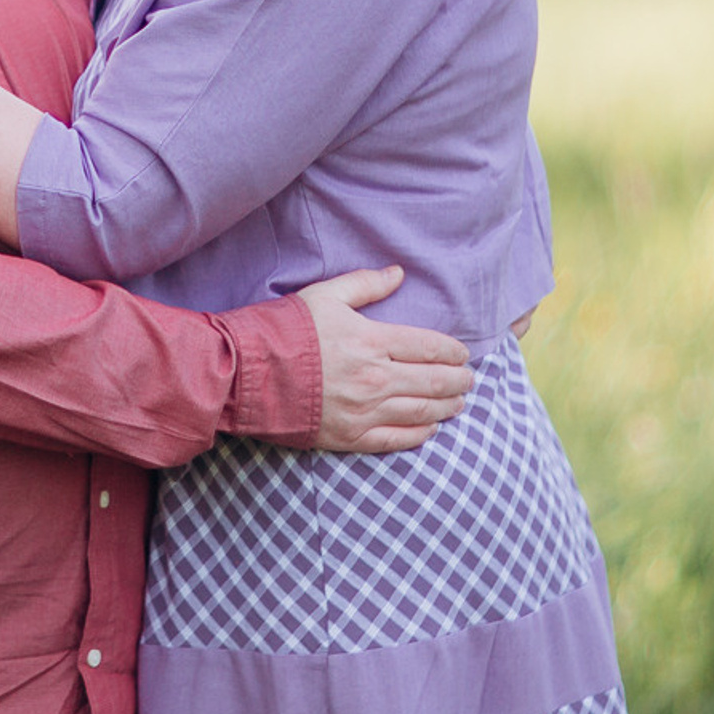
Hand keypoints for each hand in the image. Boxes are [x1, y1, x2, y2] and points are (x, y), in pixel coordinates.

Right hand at [299, 267, 472, 455]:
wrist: (244, 374)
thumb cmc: (283, 330)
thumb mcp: (323, 295)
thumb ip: (365, 284)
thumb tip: (399, 273)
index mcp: (371, 340)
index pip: (431, 347)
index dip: (454, 352)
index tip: (463, 354)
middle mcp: (375, 379)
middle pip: (435, 382)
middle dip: (459, 381)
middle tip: (468, 379)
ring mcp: (363, 411)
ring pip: (423, 412)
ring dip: (447, 407)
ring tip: (457, 403)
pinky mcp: (349, 436)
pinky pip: (397, 439)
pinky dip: (420, 434)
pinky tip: (430, 428)